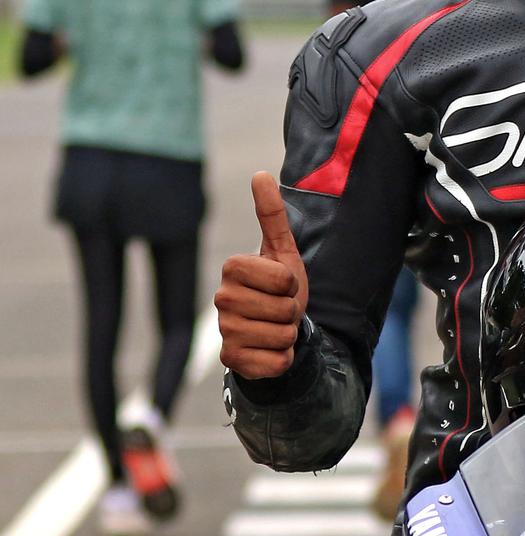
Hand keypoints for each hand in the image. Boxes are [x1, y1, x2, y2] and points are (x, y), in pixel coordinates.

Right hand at [214, 172, 309, 378]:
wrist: (276, 331)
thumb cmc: (280, 289)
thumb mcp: (283, 251)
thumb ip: (272, 215)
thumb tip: (260, 174)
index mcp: (232, 268)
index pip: (282, 279)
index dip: (291, 284)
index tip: (282, 285)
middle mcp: (221, 299)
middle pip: (283, 309)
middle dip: (292, 312)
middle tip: (280, 309)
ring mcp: (224, 331)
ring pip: (281, 335)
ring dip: (288, 334)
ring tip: (275, 327)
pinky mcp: (231, 361)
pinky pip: (275, 361)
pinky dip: (282, 358)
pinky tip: (270, 350)